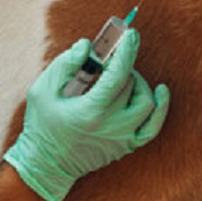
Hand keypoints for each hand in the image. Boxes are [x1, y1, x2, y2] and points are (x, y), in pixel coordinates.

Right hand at [4, 29, 170, 200]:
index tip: (130, 34)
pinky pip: (152, 126)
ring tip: (120, 79)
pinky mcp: (126, 146)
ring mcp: (122, 138)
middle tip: (106, 62)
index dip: (126, 51)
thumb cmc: (41, 125)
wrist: (45, 166)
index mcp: (90, 111)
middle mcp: (112, 126)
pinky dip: (159, 107)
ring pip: (146, 102)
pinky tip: (160, 91)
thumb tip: (88, 46)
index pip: (118, 74)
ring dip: (137, 83)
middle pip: (130, 84)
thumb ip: (65, 64)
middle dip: (121, 66)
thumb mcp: (42, 90)